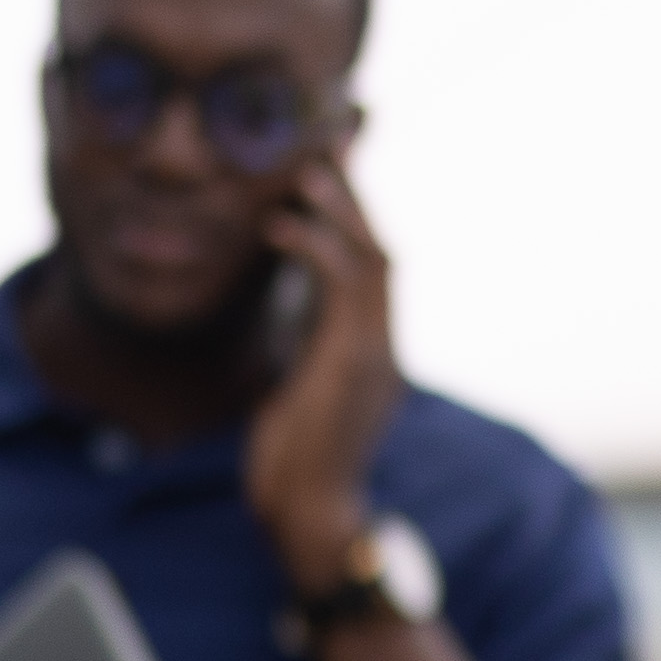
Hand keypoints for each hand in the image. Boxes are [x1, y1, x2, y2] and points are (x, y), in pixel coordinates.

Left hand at [243, 152, 407, 591]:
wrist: (311, 517)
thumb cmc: (294, 468)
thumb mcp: (295, 391)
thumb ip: (301, 348)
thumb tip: (285, 311)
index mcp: (370, 351)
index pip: (370, 267)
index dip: (352, 215)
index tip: (329, 168)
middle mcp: (382, 345)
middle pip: (380, 249)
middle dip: (355, 195)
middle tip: (328, 143)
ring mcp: (375, 352)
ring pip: (373, 258)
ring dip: (339, 211)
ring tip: (304, 172)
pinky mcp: (356, 361)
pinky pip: (345, 287)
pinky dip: (314, 248)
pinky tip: (278, 228)